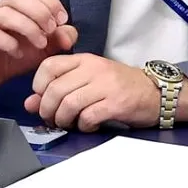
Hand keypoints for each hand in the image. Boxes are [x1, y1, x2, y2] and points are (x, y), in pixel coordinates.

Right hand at [0, 0, 77, 86]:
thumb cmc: (18, 52)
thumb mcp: (46, 46)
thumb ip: (60, 37)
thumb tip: (70, 34)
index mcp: (17, 4)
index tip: (62, 19)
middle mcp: (0, 9)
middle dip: (39, 11)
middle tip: (51, 30)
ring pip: (4, 13)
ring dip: (28, 28)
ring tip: (41, 44)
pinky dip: (10, 44)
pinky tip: (19, 53)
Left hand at [24, 54, 159, 130]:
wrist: (156, 92)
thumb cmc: (121, 86)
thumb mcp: (90, 80)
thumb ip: (60, 88)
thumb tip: (31, 103)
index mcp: (86, 60)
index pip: (49, 65)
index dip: (38, 85)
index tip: (43, 97)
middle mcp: (95, 69)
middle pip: (55, 89)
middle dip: (48, 109)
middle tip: (53, 118)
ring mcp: (106, 86)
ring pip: (68, 104)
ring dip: (63, 120)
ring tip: (69, 123)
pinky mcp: (116, 103)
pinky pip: (88, 117)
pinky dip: (83, 126)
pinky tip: (88, 126)